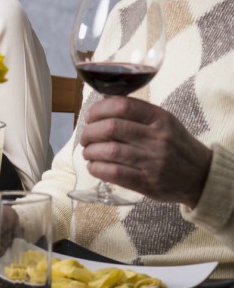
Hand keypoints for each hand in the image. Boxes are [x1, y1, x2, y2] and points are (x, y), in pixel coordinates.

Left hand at [79, 97, 212, 207]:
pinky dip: (97, 168)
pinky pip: (115, 173)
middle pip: (111, 128)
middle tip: (85, 137)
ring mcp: (153, 161)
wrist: (202, 176)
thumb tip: (101, 105)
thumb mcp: (164, 122)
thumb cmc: (176, 145)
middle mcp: (157, 138)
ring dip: (90, 151)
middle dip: (89, 132)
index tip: (89, 116)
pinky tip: (93, 166)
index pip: (122, 105)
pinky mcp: (148, 182)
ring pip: (110, 150)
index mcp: (160, 118)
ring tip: (88, 152)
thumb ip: (137, 114)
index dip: (98, 109)